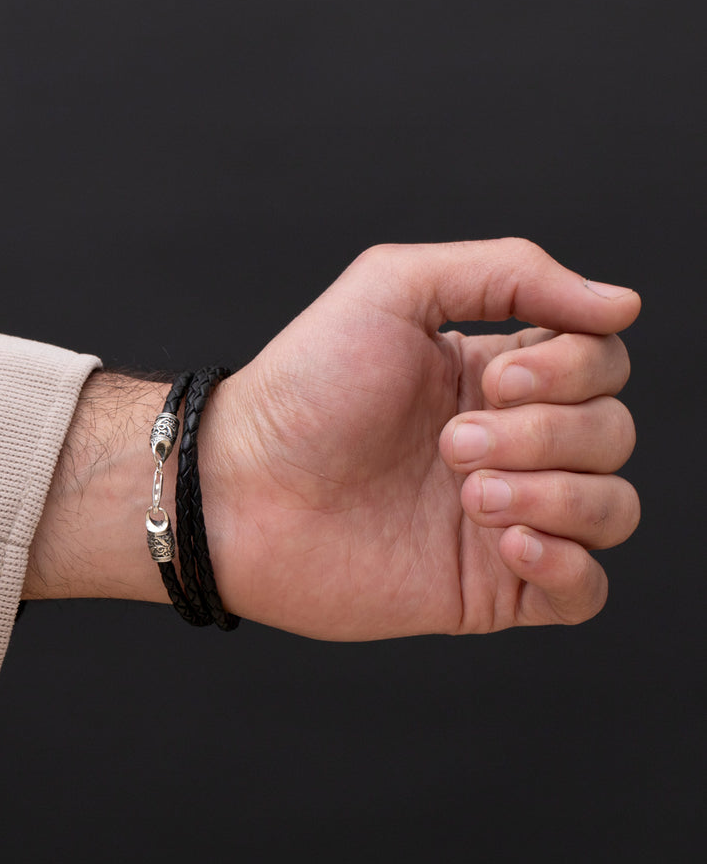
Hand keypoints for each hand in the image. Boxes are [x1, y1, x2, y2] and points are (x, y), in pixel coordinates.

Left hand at [200, 238, 639, 637]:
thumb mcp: (395, 286)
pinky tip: (506, 541)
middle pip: (611, 432)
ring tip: (470, 494)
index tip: (492, 379)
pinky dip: (570, 565)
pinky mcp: (487, 588)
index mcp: (493, 376)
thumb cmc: (303, 389)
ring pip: (612, 508)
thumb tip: (623, 304)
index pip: (601, 361)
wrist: (241, 490)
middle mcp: (508, 445)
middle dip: (544, 434)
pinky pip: (584, 592)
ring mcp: (501, 519)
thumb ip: (510, 271)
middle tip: (450, 444)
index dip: (573, 369)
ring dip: (558, 495)